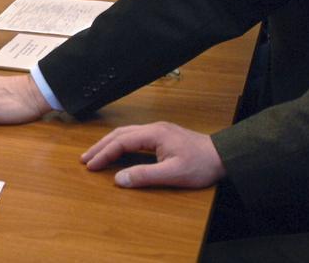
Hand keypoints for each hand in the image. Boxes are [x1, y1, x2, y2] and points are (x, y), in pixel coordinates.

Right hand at [81, 122, 225, 188]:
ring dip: (109, 143)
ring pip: (126, 133)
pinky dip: (120, 143)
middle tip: (84, 159)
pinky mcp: (163, 135)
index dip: (104, 154)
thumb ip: (144, 175)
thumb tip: (119, 179)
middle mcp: (153, 128)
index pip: (120, 142)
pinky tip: (118, 150)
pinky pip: (134, 136)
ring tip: (95, 154)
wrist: (223, 156)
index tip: (90, 165)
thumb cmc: (201, 165)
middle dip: (100, 146)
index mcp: (153, 134)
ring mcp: (158, 130)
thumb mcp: (173, 174)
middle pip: (119, 134)